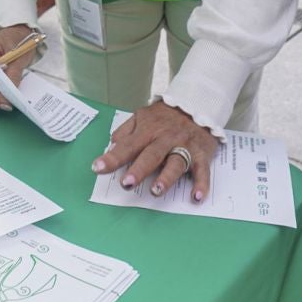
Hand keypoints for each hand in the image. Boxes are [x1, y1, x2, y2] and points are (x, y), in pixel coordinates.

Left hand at [92, 100, 218, 201]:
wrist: (199, 103)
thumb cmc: (166, 115)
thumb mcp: (142, 115)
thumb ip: (126, 130)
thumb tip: (112, 145)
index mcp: (148, 130)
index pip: (128, 145)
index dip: (113, 157)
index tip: (98, 168)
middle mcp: (166, 139)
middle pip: (151, 155)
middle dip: (139, 169)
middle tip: (126, 184)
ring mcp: (185, 147)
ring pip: (176, 163)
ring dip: (166, 178)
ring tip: (155, 191)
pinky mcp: (202, 154)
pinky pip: (203, 171)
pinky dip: (202, 184)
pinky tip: (197, 197)